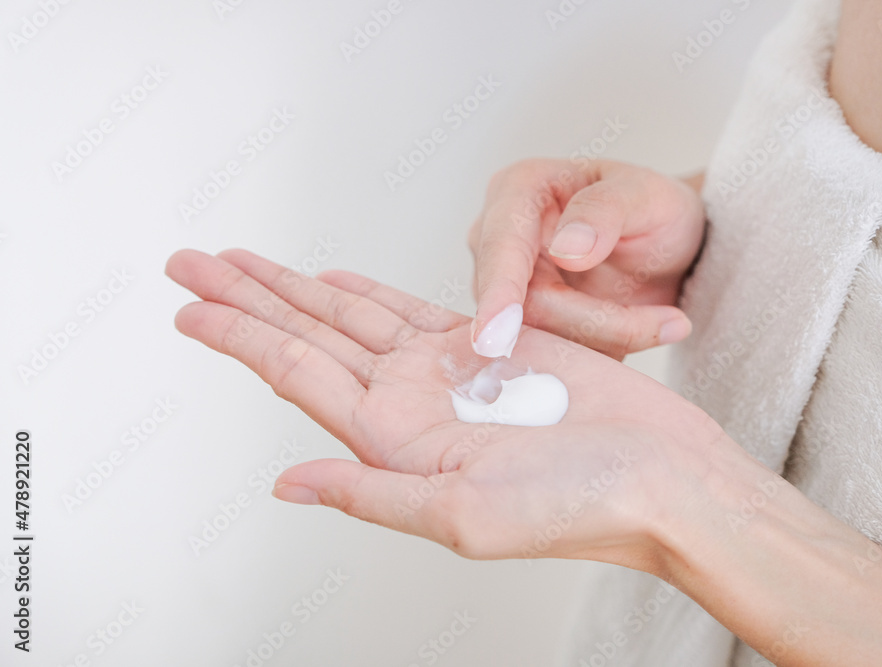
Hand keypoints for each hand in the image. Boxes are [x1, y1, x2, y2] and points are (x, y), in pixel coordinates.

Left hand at [165, 248, 725, 566]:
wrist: (665, 480)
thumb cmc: (582, 508)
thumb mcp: (463, 515)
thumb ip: (372, 493)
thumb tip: (287, 483)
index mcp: (396, 442)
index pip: (296, 375)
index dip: (239, 339)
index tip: (187, 310)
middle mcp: (412, 405)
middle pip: (309, 336)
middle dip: (248, 299)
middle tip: (191, 264)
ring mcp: (449, 374)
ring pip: (352, 316)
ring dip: (297, 288)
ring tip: (245, 263)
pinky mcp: (494, 347)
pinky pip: (415, 310)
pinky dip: (371, 293)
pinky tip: (337, 282)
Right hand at [469, 159, 705, 359]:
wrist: (662, 244)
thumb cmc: (650, 207)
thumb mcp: (647, 195)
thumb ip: (606, 211)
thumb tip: (567, 250)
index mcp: (517, 190)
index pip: (501, 250)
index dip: (499, 295)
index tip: (498, 337)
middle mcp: (496, 241)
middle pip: (522, 308)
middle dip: (595, 325)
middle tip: (672, 323)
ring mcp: (504, 289)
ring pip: (538, 341)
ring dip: (605, 343)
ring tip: (666, 322)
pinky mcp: (523, 326)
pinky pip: (552, 357)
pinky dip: (598, 356)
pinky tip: (640, 331)